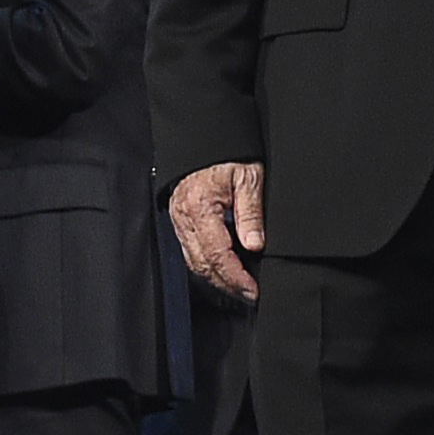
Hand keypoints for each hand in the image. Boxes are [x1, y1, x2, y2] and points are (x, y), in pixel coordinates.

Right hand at [170, 160, 266, 303]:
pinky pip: (191, 251)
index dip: (235, 276)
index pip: (216, 253)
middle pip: (202, 263)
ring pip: (194, 261)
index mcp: (198, 206)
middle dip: (226, 284)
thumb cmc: (228, 155)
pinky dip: (208, 266)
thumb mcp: (249, 178)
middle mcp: (183, 217)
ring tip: (240, 288)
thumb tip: (255, 246)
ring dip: (216, 279)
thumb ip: (251, 213)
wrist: (206, 139)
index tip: (252, 289)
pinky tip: (224, 272)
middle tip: (249, 295)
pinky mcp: (181, 221)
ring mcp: (179, 220)